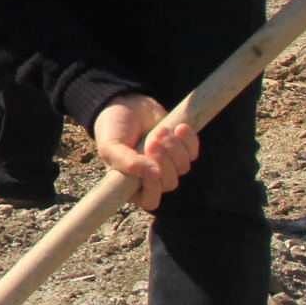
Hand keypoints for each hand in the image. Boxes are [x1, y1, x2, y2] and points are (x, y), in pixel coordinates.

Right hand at [91, 93, 198, 210]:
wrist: (126, 104)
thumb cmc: (113, 128)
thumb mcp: (112, 147)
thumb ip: (128, 163)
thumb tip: (155, 175)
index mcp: (131, 184)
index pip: (150, 201)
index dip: (153, 187)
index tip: (150, 168)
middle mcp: (151, 178)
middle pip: (170, 183)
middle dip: (163, 161)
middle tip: (152, 141)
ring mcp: (168, 164)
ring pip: (183, 167)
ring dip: (173, 147)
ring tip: (160, 131)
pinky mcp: (181, 149)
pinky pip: (193, 152)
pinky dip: (188, 139)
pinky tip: (179, 127)